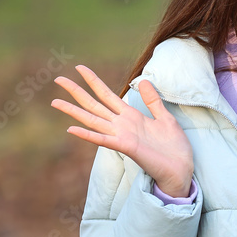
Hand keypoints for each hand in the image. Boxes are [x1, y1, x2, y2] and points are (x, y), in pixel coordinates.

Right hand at [51, 65, 194, 196]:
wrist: (181, 169)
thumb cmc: (174, 147)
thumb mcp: (165, 118)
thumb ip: (153, 101)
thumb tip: (143, 80)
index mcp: (131, 116)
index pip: (107, 94)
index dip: (94, 81)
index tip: (79, 67)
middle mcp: (122, 125)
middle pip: (94, 104)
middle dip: (76, 91)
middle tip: (58, 79)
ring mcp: (122, 136)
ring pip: (93, 120)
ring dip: (74, 111)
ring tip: (55, 101)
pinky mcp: (127, 147)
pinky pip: (104, 140)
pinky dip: (88, 135)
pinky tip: (71, 129)